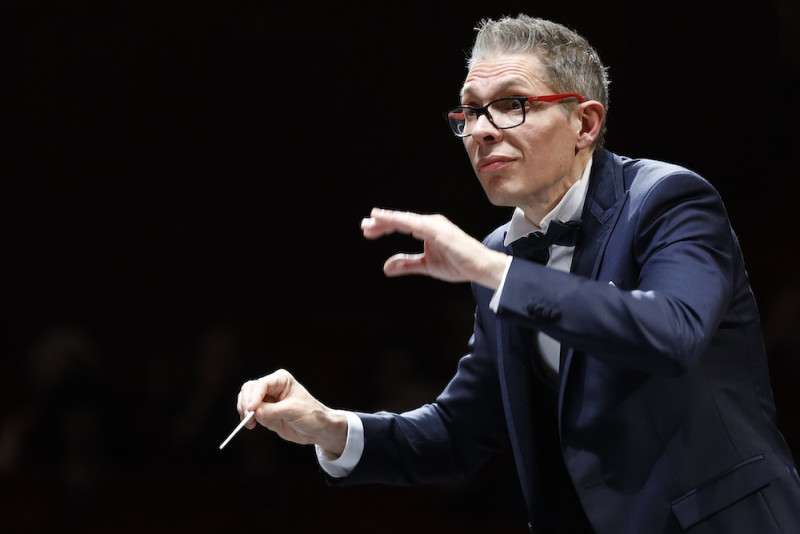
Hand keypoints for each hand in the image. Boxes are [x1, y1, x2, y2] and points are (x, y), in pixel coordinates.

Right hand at [237, 369, 347, 457]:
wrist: (317, 428)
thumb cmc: (311, 415)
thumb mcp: (293, 411)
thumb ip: (272, 411)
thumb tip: (255, 413)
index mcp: (281, 380)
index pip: (261, 384)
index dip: (254, 396)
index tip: (252, 409)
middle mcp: (272, 387)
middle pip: (249, 389)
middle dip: (246, 402)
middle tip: (248, 417)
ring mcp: (266, 399)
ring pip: (245, 399)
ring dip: (244, 410)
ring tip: (250, 423)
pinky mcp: (264, 412)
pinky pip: (249, 412)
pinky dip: (246, 417)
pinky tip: (251, 425)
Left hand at [361, 208, 507, 289]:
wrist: (480, 268)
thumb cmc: (458, 264)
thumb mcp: (426, 266)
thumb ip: (407, 264)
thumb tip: (386, 267)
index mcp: (427, 229)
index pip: (401, 225)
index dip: (384, 227)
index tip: (368, 231)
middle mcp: (430, 223)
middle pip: (401, 220)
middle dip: (381, 222)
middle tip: (364, 225)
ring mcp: (434, 225)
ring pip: (406, 219)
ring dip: (388, 220)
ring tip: (372, 220)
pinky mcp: (439, 231)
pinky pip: (416, 224)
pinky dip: (401, 221)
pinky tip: (389, 220)